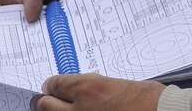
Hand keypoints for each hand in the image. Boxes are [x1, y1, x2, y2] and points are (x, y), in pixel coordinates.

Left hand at [31, 74, 164, 110]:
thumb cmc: (146, 97)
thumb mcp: (114, 83)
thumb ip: (90, 87)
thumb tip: (75, 91)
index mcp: (87, 88)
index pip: (53, 85)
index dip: (52, 85)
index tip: (52, 87)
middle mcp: (78, 109)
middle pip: (45, 105)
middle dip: (47, 101)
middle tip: (52, 101)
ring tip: (66, 109)